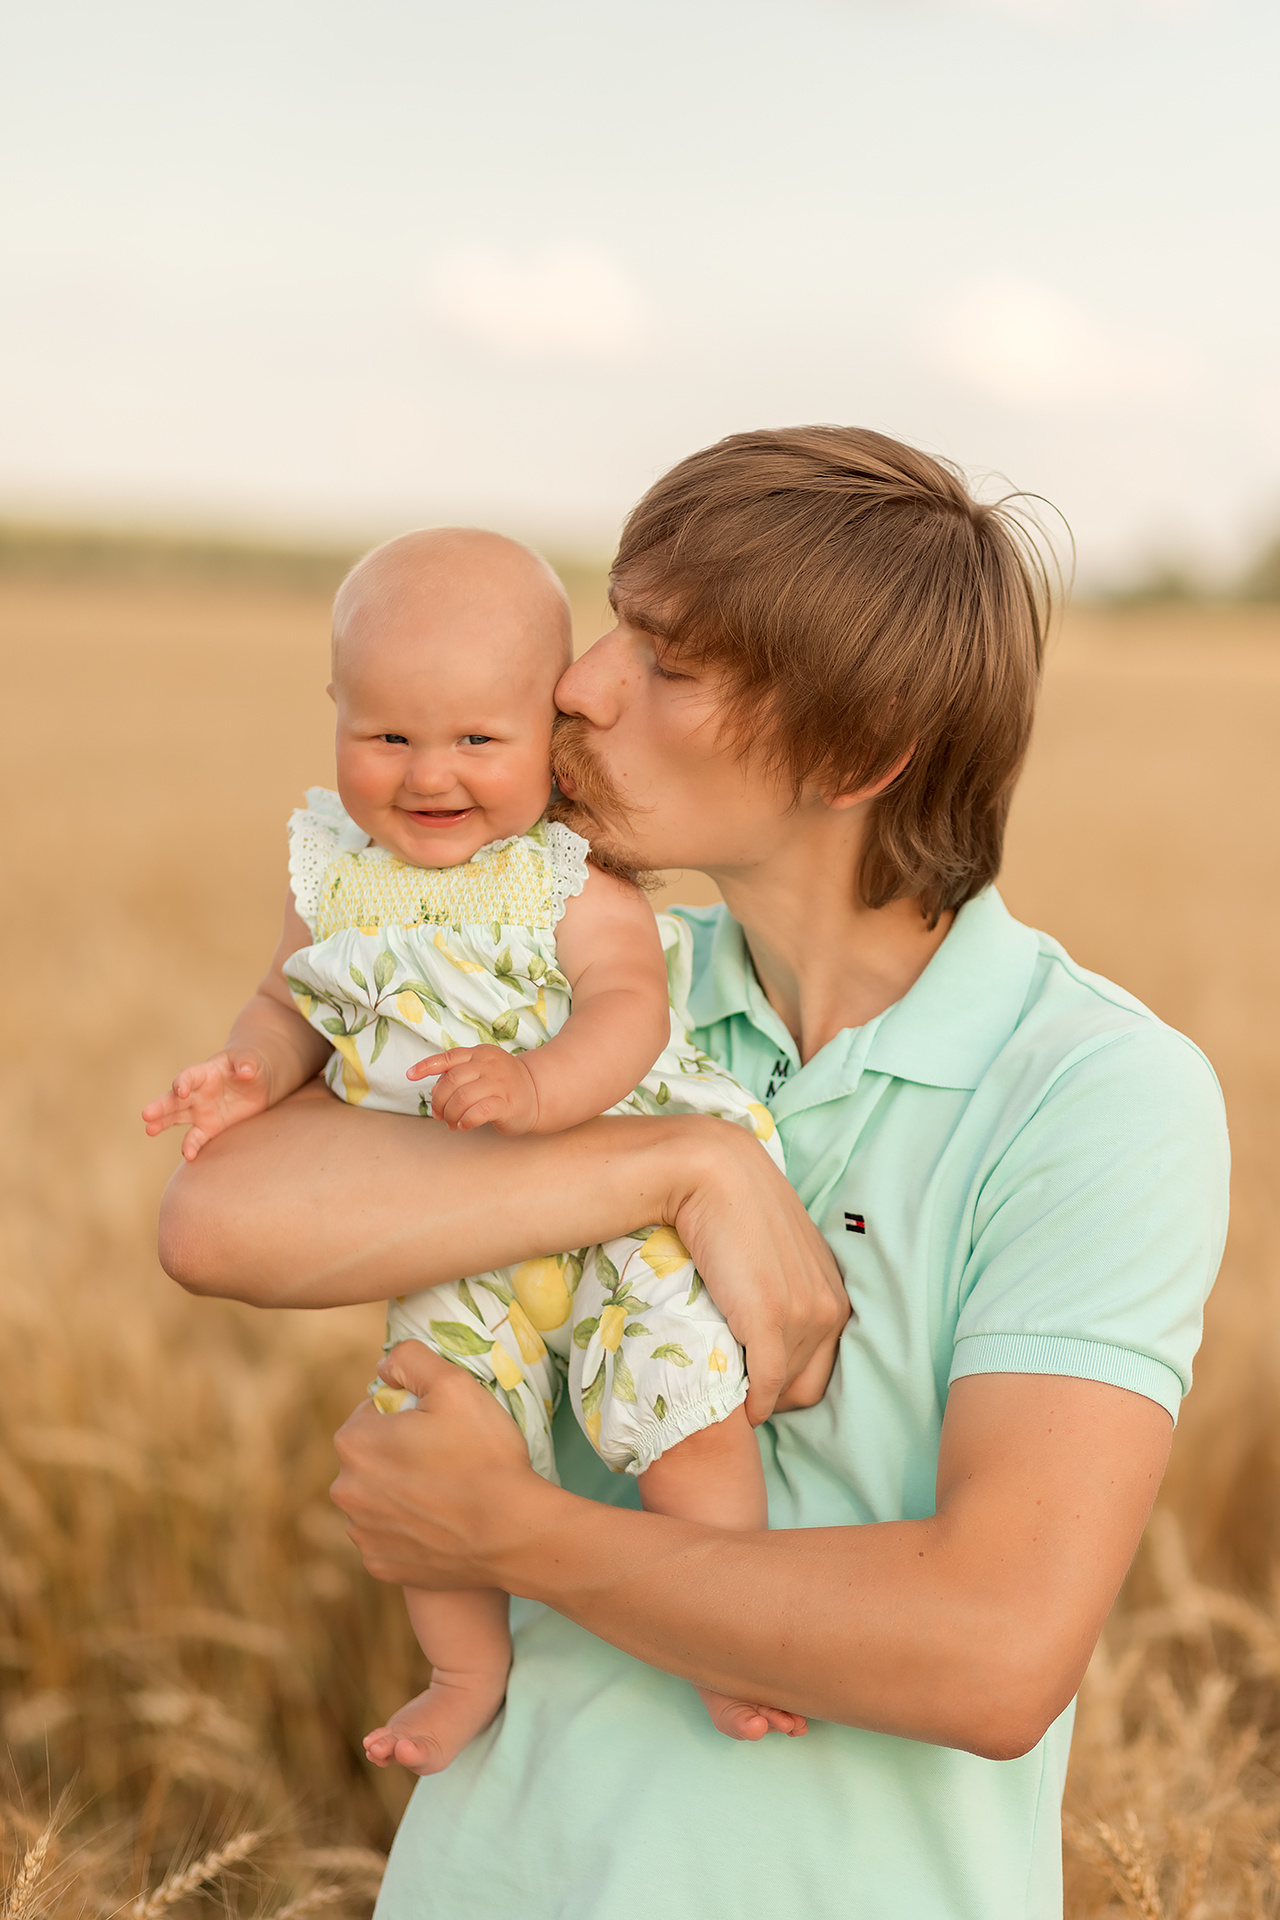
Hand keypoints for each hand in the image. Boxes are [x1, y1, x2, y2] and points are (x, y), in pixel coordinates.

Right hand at [142, 1049, 274, 1159]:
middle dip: (160, 1106)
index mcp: (204, 1073)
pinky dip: (191, 1146)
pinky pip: (196, 1138)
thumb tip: (246, 1071)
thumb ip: (247, 1064)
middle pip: (174, 1099)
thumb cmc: (249, 1066)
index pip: (188, 1076)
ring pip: (176, 1118)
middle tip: (146, 1114)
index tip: (180, 1092)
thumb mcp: (250, 1061)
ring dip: (162, 1124)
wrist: (257, 1083)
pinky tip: (189, 1155)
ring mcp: (200, 1111)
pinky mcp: (209, 1127)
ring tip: (149, 1130)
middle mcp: (196, 1093)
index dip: (182, 1083)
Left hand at [331, 1341, 543, 1588]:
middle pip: (373, 1456)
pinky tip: (441, 1524)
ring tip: (447, 1492)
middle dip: (400, 1452)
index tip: (440, 1426)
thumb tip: (384, 1366)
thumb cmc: (484, 1454)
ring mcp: (361, 1533)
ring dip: (402, 1492)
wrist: (512, 1533)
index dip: (409, 1413)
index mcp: (354, 1442)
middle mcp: (345, 1490)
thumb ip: (410, 1358)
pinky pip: (388, 1537)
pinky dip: (409, 1530)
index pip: (374, 1411)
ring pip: (378, 1497)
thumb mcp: (455, 1383)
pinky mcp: (380, 1565)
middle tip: (448, 1457)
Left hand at [407, 1045, 539, 1133]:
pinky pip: (479, 1112)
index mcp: (480, 1054)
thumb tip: (434, 1091)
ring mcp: (499, 1083)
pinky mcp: (507, 1104)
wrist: (537, 1094)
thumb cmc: (502, 1085)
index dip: (426, 1066)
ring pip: (462, 1098)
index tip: (410, 1075)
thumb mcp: (481, 1072)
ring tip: (452, 1122)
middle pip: (451, 1081)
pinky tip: (464, 1125)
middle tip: (439, 1114)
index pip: (448, 1057)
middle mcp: (489, 1065)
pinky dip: (465, 1121)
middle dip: (439, 1101)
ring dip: (451, 1114)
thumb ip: (459, 1076)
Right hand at [663, 1118, 850, 1425]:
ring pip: (787, 1386)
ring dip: (761, 1395)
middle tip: (744, 1389)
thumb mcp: (777, 1251)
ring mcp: (802, 1316)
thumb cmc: (735, 1206)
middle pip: (810, 1383)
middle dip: (780, 1395)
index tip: (761, 1378)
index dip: (794, 1379)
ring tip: (732, 1390)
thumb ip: (786, 1284)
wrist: (712, 1174)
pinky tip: (739, 1405)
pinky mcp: (769, 1321)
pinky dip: (755, 1403)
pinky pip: (768, 1384)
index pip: (827, 1362)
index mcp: (834, 1290)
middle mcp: (828, 1307)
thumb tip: (767, 1316)